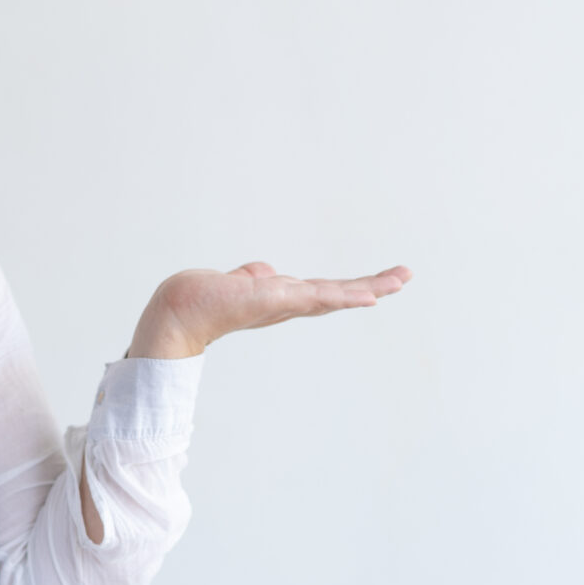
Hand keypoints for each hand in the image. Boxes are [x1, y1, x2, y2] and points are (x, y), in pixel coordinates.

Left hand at [129, 262, 413, 357]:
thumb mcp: (235, 283)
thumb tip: (265, 272)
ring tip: (397, 283)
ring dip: (367, 289)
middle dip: (372, 286)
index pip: (323, 293)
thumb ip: (253, 277)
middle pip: (336, 295)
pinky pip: (313, 297)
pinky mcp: (272, 299)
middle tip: (406, 276)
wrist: (177, 312)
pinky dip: (341, 297)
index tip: (381, 283)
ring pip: (332, 296)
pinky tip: (365, 297)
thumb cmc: (201, 300)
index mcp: (280, 300)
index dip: (351, 289)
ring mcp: (281, 304)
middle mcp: (285, 305)